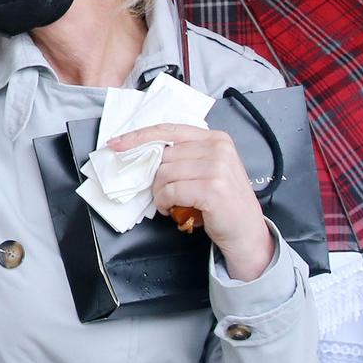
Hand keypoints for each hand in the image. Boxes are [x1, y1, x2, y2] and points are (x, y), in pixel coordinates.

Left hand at [108, 122, 273, 279]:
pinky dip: (165, 203)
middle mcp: (218, 148)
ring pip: (164, 173)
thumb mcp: (207, 170)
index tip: (116, 144)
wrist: (247, 233)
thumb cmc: (223, 203)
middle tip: (164, 194)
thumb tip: (145, 153)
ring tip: (172, 204)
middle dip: (155, 178)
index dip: (139, 136)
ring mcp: (217, 167)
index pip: (169, 129)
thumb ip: (184, 156)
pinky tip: (173, 210)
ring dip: (160, 193)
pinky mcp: (212, 188)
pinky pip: (170, 191)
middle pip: (163, 155)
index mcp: (216, 138)